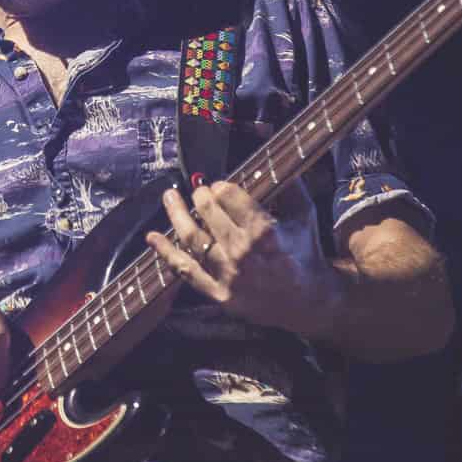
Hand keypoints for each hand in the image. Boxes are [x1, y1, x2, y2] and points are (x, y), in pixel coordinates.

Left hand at [145, 182, 341, 337]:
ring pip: (191, 237)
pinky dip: (166, 253)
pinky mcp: (218, 293)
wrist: (309, 301)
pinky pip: (186, 270)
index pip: (228, 196)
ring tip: (169, 196)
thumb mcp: (305, 215)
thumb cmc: (305, 253)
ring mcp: (227, 274)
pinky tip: (151, 238)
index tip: (220, 185)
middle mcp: (242, 252)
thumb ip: (290, 186)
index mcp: (263, 230)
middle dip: (200, 195)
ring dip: (176, 213)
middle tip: (199, 190)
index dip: (221, 186)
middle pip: (207, 212)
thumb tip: (274, 160)